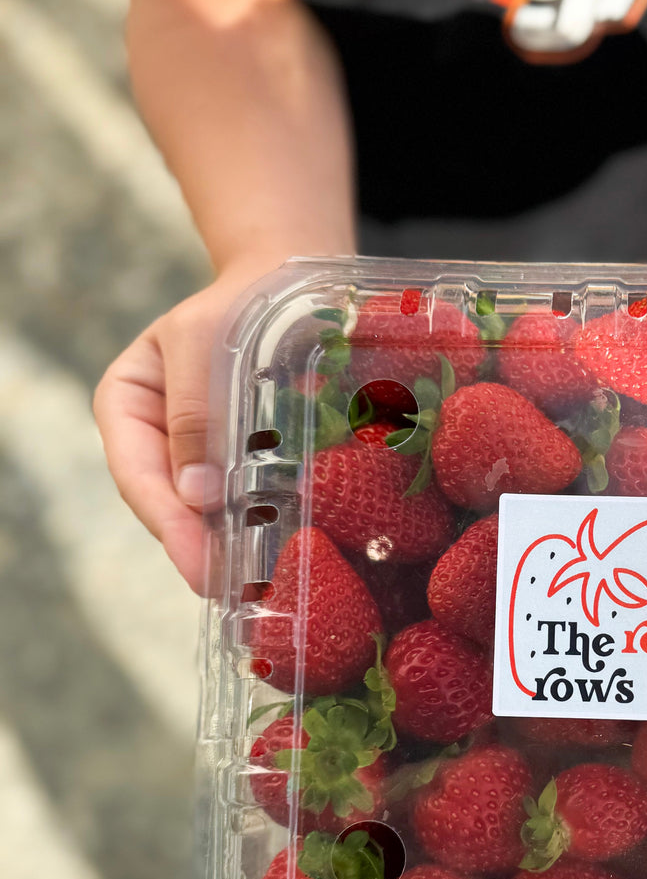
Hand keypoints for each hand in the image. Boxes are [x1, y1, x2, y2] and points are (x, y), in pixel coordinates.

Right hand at [93, 257, 278, 593]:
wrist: (284, 285)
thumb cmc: (240, 302)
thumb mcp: (207, 342)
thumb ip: (195, 413)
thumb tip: (196, 495)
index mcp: (127, 404)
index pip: (138, 476)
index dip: (170, 526)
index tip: (200, 566)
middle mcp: (154, 438)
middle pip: (169, 506)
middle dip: (202, 550)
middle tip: (237, 594)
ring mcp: (195, 455)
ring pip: (205, 514)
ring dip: (232, 550)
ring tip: (263, 588)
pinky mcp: (238, 464)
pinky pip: (243, 502)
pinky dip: (260, 528)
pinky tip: (286, 556)